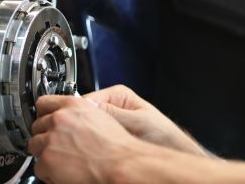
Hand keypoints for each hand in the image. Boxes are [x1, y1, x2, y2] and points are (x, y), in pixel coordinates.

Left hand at [29, 95, 142, 183]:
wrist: (120, 165)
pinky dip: (48, 172)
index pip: (44, 103)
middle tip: (58, 145)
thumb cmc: (116, 147)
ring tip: (63, 160)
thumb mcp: (101, 117)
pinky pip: (39, 166)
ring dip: (46, 153)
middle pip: (37, 125)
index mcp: (73, 106)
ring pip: (35, 146)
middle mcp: (59, 120)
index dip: (44, 113)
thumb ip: (81, 114)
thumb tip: (73, 117)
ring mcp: (51, 140)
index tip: (44, 119)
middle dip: (46, 135)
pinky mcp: (46, 160)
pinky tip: (64, 172)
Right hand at [84, 85, 208, 155]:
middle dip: (82, 124)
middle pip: (85, 112)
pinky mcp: (110, 133)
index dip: (77, 112)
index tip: (73, 123)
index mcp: (118, 94)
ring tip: (93, 142)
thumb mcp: (137, 121)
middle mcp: (112, 105)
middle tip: (82, 136)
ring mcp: (110, 119)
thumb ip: (113, 113)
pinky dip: (93, 142)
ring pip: (88, 125)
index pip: (87, 99)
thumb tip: (89, 108)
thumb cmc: (162, 135)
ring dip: (88, 134)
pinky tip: (97, 148)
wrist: (172, 150)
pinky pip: (94, 136)